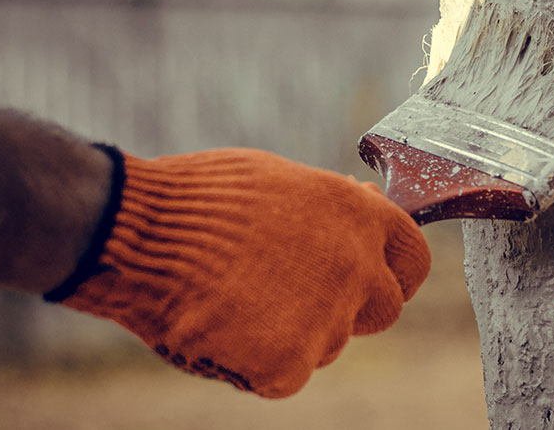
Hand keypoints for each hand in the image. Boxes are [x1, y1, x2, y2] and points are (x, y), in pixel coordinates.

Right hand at [47, 147, 430, 397]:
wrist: (139, 234)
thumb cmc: (202, 199)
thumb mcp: (283, 181)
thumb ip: (333, 207)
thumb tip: (364, 207)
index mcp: (360, 216)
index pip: (414, 257)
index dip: (396, 270)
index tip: (378, 275)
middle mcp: (357, 268)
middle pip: (384, 309)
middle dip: (351, 306)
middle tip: (297, 293)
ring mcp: (327, 319)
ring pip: (328, 342)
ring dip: (295, 330)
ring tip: (235, 295)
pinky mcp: (289, 364)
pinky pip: (285, 372)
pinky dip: (257, 360)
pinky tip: (221, 325)